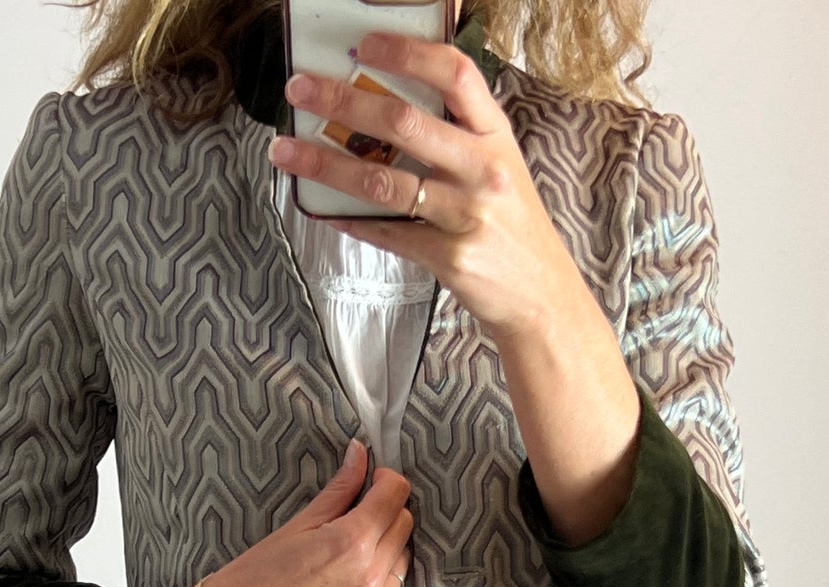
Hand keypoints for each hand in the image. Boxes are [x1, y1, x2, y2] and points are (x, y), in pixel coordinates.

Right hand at [199, 441, 413, 586]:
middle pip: (404, 529)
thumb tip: (361, 454)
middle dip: (387, 515)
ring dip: (387, 555)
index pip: (395, 496)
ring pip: (403, 567)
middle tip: (360, 519)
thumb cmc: (254, 576)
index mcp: (350, 542)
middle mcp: (368, 579)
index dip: (387, 482)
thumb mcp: (296, 526)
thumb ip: (338, 491)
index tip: (375, 483)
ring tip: (352, 559)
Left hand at [269, 30, 572, 334]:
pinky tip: (326, 212)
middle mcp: (484, 170)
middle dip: (343, 101)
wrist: (542, 297)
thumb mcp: (500, 168)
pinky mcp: (450, 259)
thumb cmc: (512, 228)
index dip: (408, 52)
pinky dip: (353, 222)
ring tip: (287, 152)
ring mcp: (467, 216)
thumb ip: (458, 136)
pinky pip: (389, 234)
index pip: (455, 74)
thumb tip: (389, 108)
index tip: (365, 45)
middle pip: (404, 121)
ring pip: (383, 182)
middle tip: (301, 90)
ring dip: (325, 164)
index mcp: (496, 136)